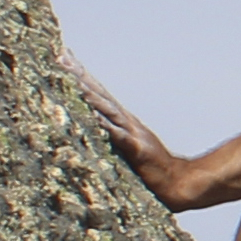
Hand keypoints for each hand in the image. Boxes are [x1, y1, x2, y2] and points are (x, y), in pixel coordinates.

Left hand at [66, 54, 190, 204]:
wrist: (179, 184)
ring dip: (88, 92)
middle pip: (100, 94)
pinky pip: (117, 136)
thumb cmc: (152, 171)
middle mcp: (127, 123)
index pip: (100, 94)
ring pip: (106, 109)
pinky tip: (91, 114)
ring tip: (71, 76)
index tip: (65, 57)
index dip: (82, 76)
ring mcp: (133, 134)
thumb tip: (92, 132)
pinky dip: (104, 124)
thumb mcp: (128, 151)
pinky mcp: (136, 150)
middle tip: (61, 56)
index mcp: (124, 122)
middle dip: (79, 75)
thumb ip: (112, 139)